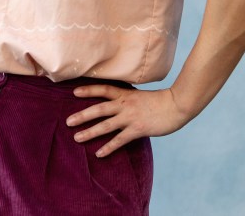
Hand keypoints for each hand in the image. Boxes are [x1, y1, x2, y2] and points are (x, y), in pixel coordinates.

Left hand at [66, 86, 191, 157]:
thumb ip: (129, 100)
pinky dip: (108, 147)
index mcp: (126, 94)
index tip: (74, 92)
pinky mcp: (137, 129)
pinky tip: (99, 154)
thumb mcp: (141, 96)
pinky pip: (119, 140)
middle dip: (82, 115)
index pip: (104, 90)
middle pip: (99, 109)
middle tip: (68, 121)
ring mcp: (130, 117)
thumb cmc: (162, 101)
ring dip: (90, 132)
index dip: (88, 91)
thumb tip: (119, 106)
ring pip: (105, 125)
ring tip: (77, 138)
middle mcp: (125, 104)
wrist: (177, 104)